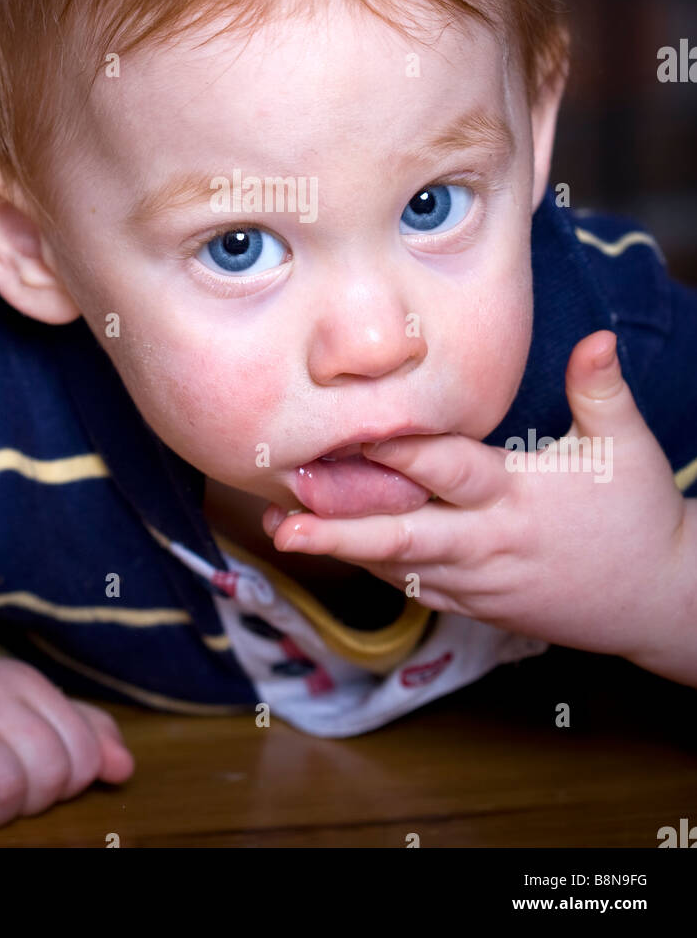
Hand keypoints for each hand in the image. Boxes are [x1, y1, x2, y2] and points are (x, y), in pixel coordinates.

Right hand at [0, 657, 133, 834]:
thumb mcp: (25, 708)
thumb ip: (83, 731)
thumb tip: (123, 769)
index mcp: (23, 682)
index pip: (82, 753)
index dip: (68, 783)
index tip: (36, 778)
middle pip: (48, 774)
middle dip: (33, 801)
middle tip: (3, 793)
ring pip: (3, 791)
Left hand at [263, 332, 688, 663]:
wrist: (659, 602)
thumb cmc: (639, 516)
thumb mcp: (627, 447)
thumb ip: (600, 389)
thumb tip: (596, 337)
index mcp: (517, 497)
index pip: (448, 470)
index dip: (397, 452)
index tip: (348, 433)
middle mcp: (489, 543)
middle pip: (405, 536)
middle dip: (340, 527)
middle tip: (283, 517)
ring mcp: (480, 582)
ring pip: (400, 567)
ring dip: (342, 548)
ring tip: (284, 529)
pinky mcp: (478, 605)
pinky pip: (415, 586)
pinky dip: (375, 569)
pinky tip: (332, 549)